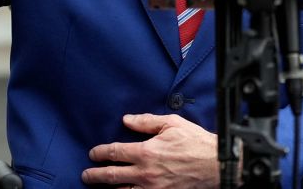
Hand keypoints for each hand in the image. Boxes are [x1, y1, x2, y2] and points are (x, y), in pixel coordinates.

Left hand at [82, 113, 219, 187]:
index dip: (100, 153)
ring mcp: (154, 188)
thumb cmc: (195, 142)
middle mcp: (146, 173)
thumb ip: (146, 122)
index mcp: (146, 151)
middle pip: (112, 176)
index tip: (92, 153)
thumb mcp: (171, 124)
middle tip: (86, 174)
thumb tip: (126, 119)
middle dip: (95, 175)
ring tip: (100, 187)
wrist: (216, 165)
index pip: (115, 152)